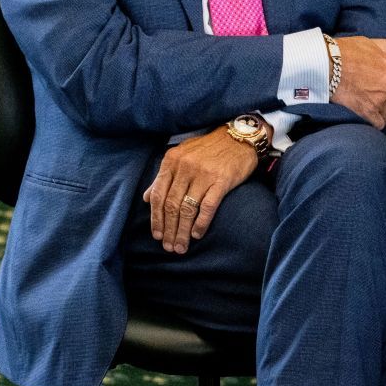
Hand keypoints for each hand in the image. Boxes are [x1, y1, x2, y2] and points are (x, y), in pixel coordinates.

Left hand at [142, 127, 258, 253]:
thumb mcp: (181, 155)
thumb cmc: (208, 149)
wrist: (238, 138)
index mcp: (171, 161)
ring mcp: (203, 174)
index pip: (158, 195)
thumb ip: (163, 176)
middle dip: (169, 229)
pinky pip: (207, 207)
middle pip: (171, 205)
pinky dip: (200, 223)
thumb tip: (147, 198)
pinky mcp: (221, 181)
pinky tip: (197, 235)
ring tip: (181, 247)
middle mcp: (184, 167)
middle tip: (169, 247)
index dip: (156, 218)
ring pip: (187, 209)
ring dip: (182, 231)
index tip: (156, 235)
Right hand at [331, 33, 385, 128]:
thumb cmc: (346, 52)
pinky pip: (378, 124)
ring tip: (372, 113)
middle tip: (381, 107)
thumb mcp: (370, 43)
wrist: (327, 62)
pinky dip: (373, 123)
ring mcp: (379, 99)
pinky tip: (367, 119)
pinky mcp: (367, 110)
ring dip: (381, 116)